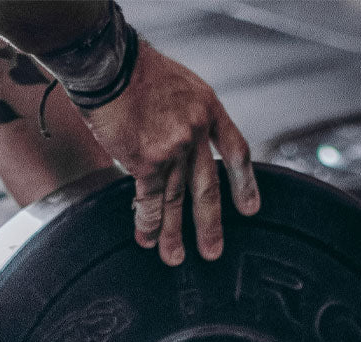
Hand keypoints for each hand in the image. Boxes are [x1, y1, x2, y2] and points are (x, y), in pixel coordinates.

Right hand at [80, 41, 259, 265]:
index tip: (250, 209)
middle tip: (213, 251)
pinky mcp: (147, 162)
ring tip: (174, 257)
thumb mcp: (179, 85)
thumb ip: (187, 117)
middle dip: (210, 224)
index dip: (244, 183)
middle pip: (208, 187)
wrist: (110, 65)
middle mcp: (196, 132)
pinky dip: (148, 222)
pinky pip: (150, 200)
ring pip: (176, 200)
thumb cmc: (136, 70)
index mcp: (208, 108)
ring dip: (173, 233)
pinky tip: (148, 239)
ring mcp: (173, 149)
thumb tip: (182, 147)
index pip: (235, 151)